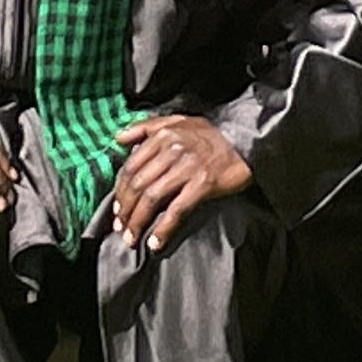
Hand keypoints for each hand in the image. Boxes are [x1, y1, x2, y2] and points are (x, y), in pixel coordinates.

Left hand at [108, 113, 252, 252]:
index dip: (120, 191)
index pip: (130, 166)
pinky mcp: (203, 184)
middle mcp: (172, 150)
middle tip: (120, 228)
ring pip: (152, 198)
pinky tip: (156, 241)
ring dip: (138, 221)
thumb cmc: (211, 134)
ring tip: (132, 238)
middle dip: (125, 210)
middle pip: (138, 184)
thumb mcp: (178, 121)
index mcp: (162, 136)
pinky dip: (164, 228)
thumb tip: (118, 138)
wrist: (245, 140)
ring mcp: (187, 167)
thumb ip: (146, 127)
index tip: (116, 209)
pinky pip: (177, 209)